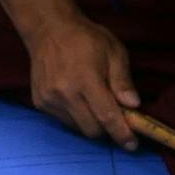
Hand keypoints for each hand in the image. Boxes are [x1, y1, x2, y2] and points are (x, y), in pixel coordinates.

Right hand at [25, 16, 139, 148]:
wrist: (48, 29)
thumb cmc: (86, 38)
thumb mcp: (114, 52)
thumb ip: (123, 81)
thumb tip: (134, 105)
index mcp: (86, 80)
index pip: (107, 116)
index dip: (122, 134)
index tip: (132, 145)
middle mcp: (65, 93)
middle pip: (92, 129)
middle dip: (107, 129)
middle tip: (116, 116)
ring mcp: (50, 100)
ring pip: (77, 128)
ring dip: (91, 122)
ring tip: (94, 102)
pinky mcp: (40, 103)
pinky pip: (64, 121)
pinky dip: (76, 116)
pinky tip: (77, 98)